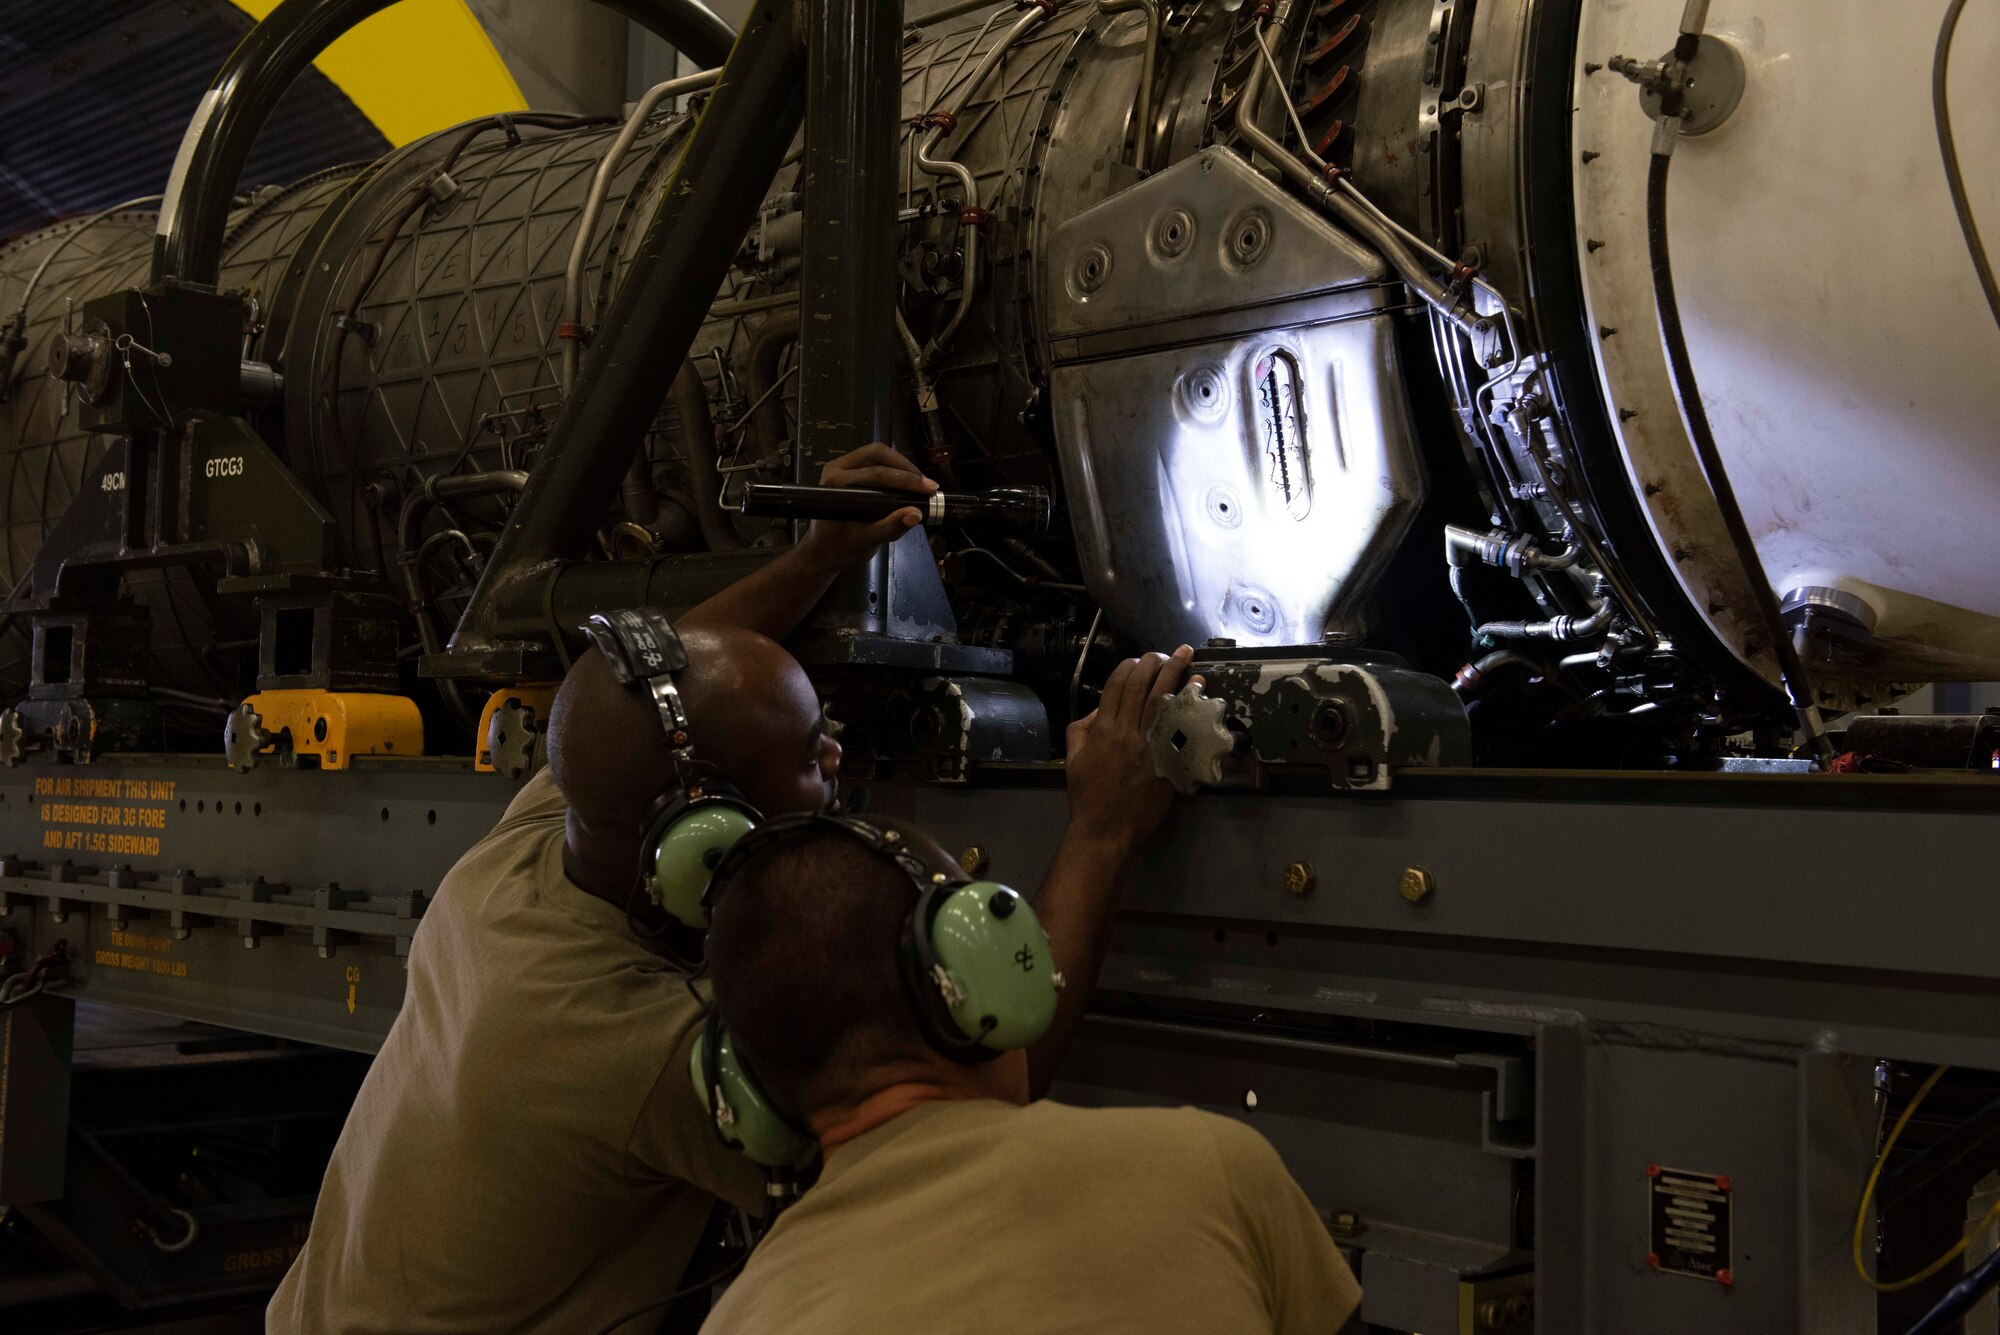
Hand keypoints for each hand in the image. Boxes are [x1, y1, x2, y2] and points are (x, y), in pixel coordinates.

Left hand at [800, 443, 937, 568]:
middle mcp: (837, 468)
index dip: (905, 479)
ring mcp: (842, 467)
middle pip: (877, 453)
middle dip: (905, 467)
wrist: (823, 552)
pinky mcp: (849, 470)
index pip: (876, 473)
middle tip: (926, 485)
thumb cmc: (840, 548)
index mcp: (836, 483)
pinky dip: (894, 469)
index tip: (928, 489)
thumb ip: (889, 527)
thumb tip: (915, 514)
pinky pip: (875, 461)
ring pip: (877, 454)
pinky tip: (907, 483)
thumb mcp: (866, 541)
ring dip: (902, 467)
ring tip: (920, 484)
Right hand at [1063, 646, 1196, 855]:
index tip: (1140, 659)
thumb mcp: (1074, 757)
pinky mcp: (1166, 762)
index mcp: (1102, 730)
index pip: (1116, 687)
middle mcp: (1126, 733)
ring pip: (1162, 701)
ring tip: (1187, 657)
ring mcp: (1149, 747)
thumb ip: (1082, 728)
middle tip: (1169, 651)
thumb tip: (1099, 708)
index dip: (1129, 667)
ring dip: (1176, 676)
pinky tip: (1197, 692)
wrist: (1105, 829)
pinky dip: (1188, 705)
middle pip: (1141, 687)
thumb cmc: (1088, 795)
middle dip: (1155, 663)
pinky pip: (1180, 727)